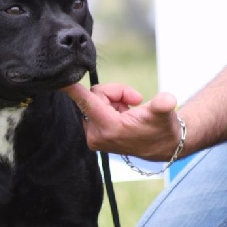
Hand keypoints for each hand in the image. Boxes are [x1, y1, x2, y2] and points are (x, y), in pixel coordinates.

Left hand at [62, 82, 180, 161]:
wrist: (161, 145)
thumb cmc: (162, 127)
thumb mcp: (164, 113)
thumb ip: (163, 105)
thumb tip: (168, 101)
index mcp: (109, 127)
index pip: (86, 103)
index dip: (72, 91)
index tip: (58, 81)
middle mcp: (96, 134)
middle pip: (94, 96)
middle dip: (114, 94)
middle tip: (132, 101)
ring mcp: (92, 135)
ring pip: (95, 101)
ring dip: (113, 100)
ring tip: (129, 111)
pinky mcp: (91, 135)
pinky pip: (94, 108)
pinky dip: (109, 106)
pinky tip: (123, 115)